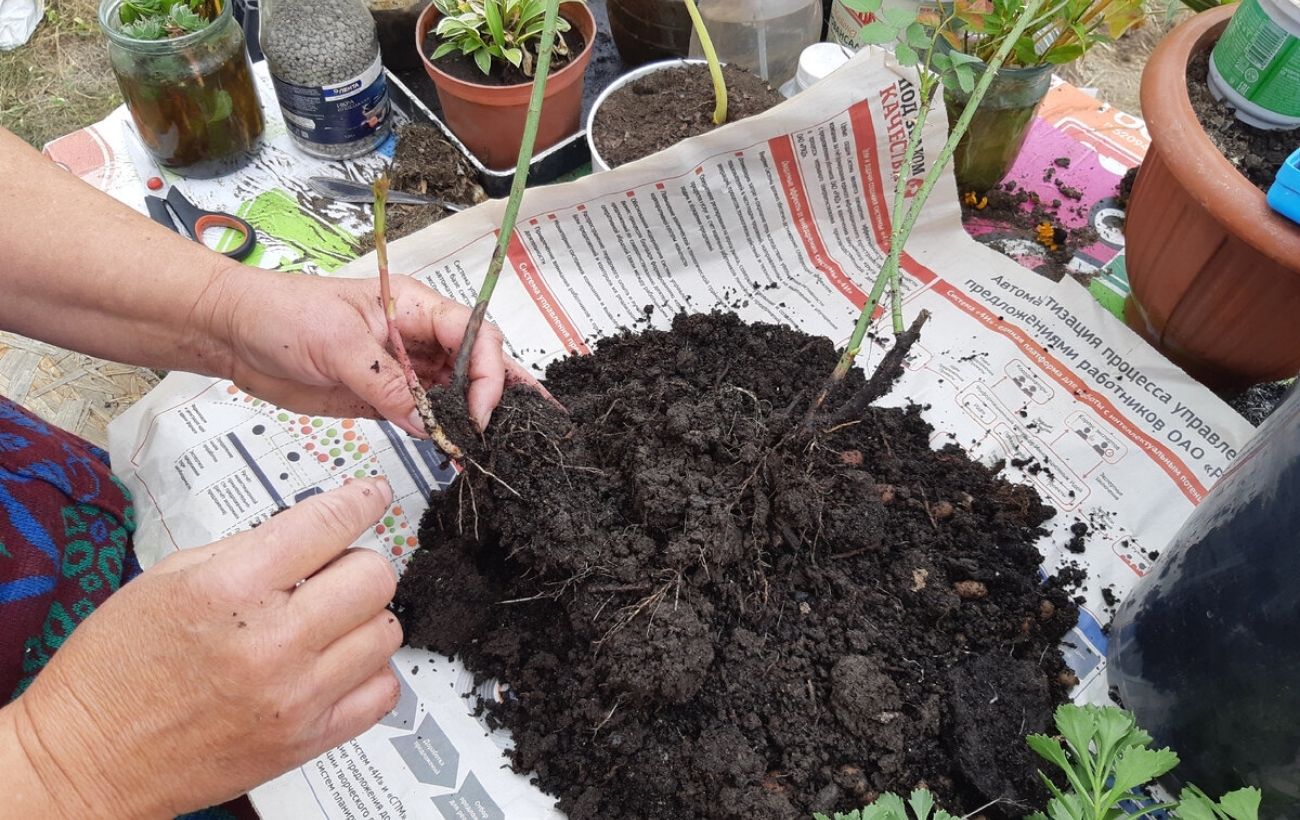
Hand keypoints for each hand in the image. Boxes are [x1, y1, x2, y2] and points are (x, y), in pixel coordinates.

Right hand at [3, 478, 401, 817]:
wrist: (87, 759)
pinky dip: (367, 673)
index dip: (360, 501)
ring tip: (324, 624)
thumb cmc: (116, 667)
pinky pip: (382, 692)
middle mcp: (272, 643)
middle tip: (329, 573)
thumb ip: (249, 550)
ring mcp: (296, 696)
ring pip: (385, 632)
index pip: (327, 525)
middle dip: (355, 563)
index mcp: (231, 589)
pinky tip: (334, 666)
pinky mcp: (307, 740)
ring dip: (362, 619)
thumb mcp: (169, 578)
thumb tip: (314, 529)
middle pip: (374, 577)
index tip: (372, 495)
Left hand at [215, 268, 539, 433]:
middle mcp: (416, 337)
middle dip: (503, 391)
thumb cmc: (283, 316)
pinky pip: (424, 416)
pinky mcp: (384, 399)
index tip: (479, 411)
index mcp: (412, 306)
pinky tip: (460, 451)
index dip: (487, 371)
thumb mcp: (336, 344)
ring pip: (455, 393)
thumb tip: (425, 421)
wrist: (236, 334)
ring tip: (501, 446)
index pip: (472, 334)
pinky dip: (444, 434)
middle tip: (532, 423)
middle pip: (475, 362)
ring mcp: (402, 370)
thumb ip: (385, 382)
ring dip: (475, 418)